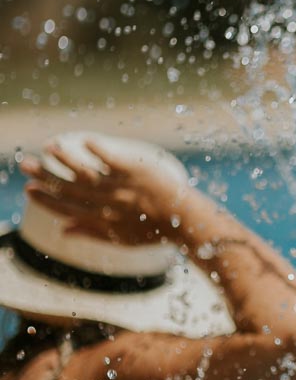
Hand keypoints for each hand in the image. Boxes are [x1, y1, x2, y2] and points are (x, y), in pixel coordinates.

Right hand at [21, 139, 193, 245]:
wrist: (186, 221)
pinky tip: (85, 140)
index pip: (66, 209)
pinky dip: (100, 150)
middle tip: (25, 164)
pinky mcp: (138, 172)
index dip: (46, 200)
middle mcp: (108, 204)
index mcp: (102, 220)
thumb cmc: (154, 231)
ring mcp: (123, 187)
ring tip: (49, 147)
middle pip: (70, 188)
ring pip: (88, 172)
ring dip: (66, 159)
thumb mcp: (121, 239)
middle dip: (45, 176)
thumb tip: (63, 231)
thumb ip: (91, 234)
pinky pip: (115, 160)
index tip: (29, 189)